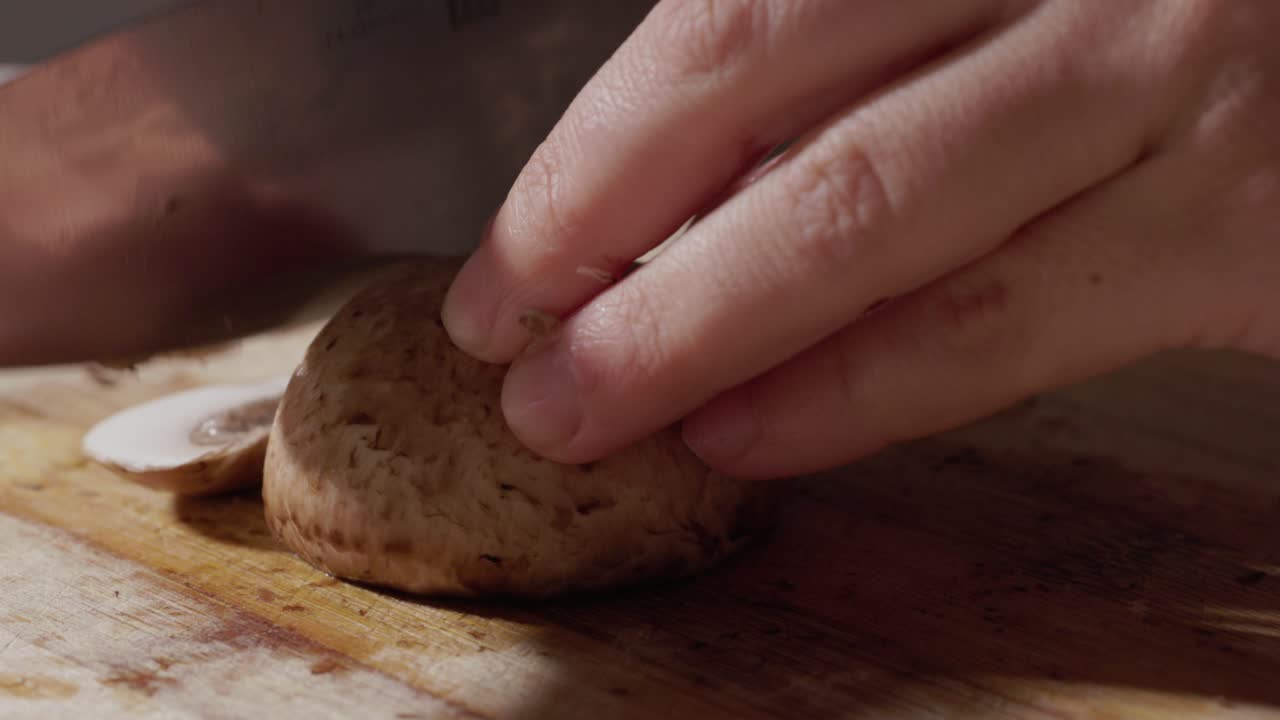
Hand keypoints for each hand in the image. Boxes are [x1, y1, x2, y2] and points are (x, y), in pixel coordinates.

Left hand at [441, 0, 1279, 478]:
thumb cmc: (1172, 6)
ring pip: (873, 217)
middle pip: (779, 97)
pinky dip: (860, 390)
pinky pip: (1008, 325)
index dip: (600, 146)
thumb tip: (694, 188)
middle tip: (511, 346)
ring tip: (588, 409)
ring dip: (698, 332)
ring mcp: (1170, 77)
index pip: (737, 14)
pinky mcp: (1249, 223)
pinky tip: (751, 431)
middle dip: (612, 240)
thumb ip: (868, 55)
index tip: (516, 252)